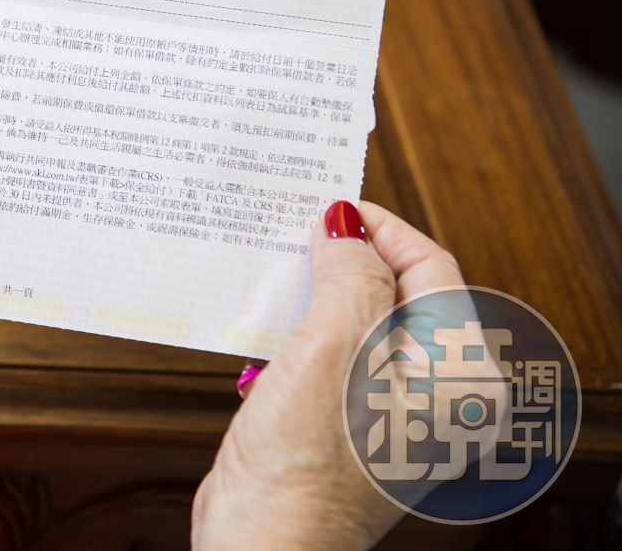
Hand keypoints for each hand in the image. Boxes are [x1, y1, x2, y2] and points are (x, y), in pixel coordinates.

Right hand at [191, 201, 466, 549]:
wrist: (265, 548)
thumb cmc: (305, 467)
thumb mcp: (330, 346)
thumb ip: (349, 275)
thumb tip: (346, 226)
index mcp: (458, 376)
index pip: (432, 268)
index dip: (379, 229)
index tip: (328, 208)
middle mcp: (439, 395)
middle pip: (399, 294)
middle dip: (345, 261)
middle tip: (297, 235)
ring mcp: (398, 414)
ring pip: (363, 324)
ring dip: (319, 297)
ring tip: (277, 281)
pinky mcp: (355, 426)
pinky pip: (339, 358)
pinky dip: (306, 336)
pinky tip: (269, 332)